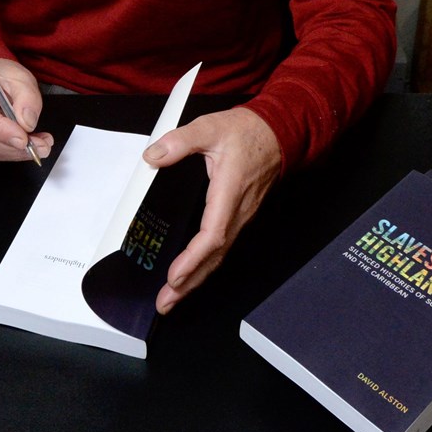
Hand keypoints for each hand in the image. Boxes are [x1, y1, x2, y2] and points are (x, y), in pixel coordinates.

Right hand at [0, 59, 52, 161]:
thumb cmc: (1, 76)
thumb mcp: (21, 77)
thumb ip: (27, 98)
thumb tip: (27, 123)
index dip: (1, 131)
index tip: (24, 139)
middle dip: (14, 147)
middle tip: (41, 146)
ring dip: (14, 152)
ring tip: (38, 146)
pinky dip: (7, 153)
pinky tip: (24, 147)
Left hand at [143, 106, 281, 314]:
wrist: (278, 133)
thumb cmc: (247, 132)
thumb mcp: (210, 127)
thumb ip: (181, 141)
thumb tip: (153, 157)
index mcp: (229, 192)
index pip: (213, 234)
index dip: (194, 258)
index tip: (175, 275)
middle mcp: (238, 211)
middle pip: (215, 256)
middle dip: (190, 283)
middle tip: (166, 303)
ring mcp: (241, 216)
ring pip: (219, 256)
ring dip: (196, 279)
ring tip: (172, 299)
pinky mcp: (239, 216)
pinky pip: (222, 246)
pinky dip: (204, 266)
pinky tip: (191, 275)